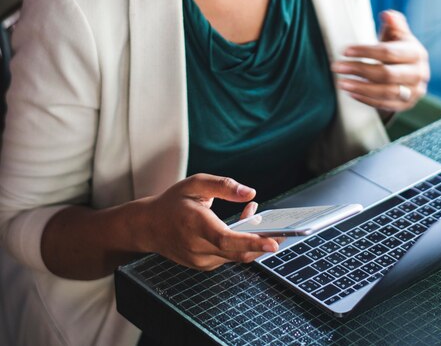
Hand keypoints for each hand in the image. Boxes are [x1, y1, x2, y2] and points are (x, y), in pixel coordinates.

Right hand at [141, 174, 279, 270]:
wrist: (148, 227)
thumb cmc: (173, 202)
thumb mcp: (195, 183)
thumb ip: (223, 186)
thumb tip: (250, 193)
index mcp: (194, 224)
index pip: (226, 239)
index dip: (251, 242)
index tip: (272, 243)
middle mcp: (197, 247)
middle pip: (237, 252)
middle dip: (263, 243)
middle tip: (283, 233)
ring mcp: (200, 260)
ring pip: (235, 255)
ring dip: (252, 240)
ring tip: (255, 214)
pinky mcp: (204, 265)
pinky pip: (229, 256)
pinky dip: (240, 244)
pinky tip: (244, 225)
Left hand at [331, 10, 429, 111]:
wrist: (409, 73)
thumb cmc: (398, 49)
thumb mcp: (397, 35)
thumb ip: (394, 23)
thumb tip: (388, 14)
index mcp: (417, 53)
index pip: (389, 52)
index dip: (366, 51)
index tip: (344, 51)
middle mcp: (419, 73)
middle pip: (386, 74)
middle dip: (359, 69)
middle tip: (336, 67)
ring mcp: (414, 91)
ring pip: (386, 92)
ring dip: (361, 87)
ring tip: (341, 83)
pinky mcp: (407, 105)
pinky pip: (385, 104)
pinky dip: (366, 99)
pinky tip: (351, 92)